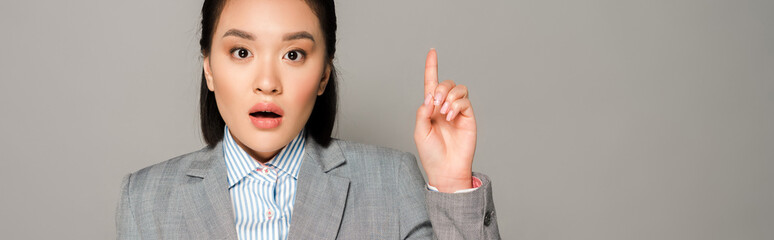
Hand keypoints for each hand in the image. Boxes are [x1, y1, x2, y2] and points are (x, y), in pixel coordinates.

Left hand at [414, 49, 476, 192]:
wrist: (446, 169)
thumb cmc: (431, 153)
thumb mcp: (420, 131)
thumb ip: (423, 112)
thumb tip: (431, 96)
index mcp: (431, 108)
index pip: (431, 83)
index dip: (432, 67)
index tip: (432, 51)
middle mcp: (444, 106)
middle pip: (445, 83)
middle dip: (439, 88)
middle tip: (435, 104)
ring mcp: (457, 111)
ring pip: (457, 88)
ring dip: (448, 96)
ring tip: (443, 112)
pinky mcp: (468, 117)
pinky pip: (465, 100)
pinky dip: (456, 105)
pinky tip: (450, 116)